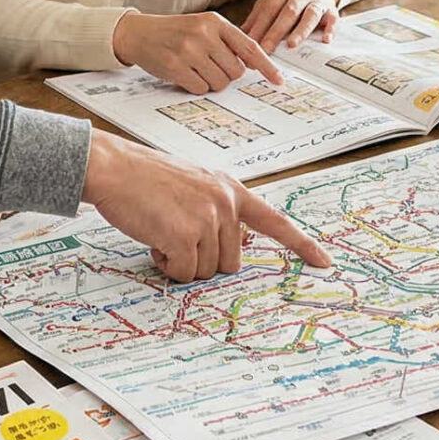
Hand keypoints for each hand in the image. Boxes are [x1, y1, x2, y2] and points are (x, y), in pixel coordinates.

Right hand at [82, 130, 333, 280]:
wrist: (114, 167)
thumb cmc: (145, 178)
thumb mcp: (193, 184)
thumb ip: (216, 210)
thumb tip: (229, 252)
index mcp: (230, 189)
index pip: (275, 221)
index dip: (301, 245)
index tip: (324, 262)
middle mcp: (225, 202)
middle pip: (231, 262)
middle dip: (203, 260)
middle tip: (175, 236)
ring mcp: (208, 218)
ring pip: (207, 271)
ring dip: (182, 262)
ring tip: (161, 231)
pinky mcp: (185, 234)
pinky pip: (184, 273)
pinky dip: (167, 265)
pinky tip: (153, 239)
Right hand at [111, 11, 283, 93]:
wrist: (140, 33)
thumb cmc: (176, 32)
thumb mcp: (203, 26)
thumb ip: (228, 42)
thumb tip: (253, 65)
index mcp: (216, 22)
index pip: (250, 47)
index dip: (266, 66)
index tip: (278, 80)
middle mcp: (204, 34)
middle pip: (236, 71)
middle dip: (226, 75)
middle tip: (210, 65)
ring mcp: (189, 51)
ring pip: (219, 83)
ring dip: (211, 82)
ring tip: (196, 68)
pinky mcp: (175, 67)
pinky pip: (200, 88)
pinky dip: (195, 86)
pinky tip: (185, 74)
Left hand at [241, 0, 341, 51]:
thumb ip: (258, 15)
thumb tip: (240, 34)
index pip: (268, 9)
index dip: (259, 27)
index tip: (250, 44)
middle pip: (287, 12)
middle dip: (275, 32)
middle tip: (265, 50)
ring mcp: (317, 0)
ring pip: (310, 14)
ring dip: (301, 30)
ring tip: (291, 45)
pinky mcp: (332, 9)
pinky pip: (333, 18)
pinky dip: (330, 29)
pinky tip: (325, 40)